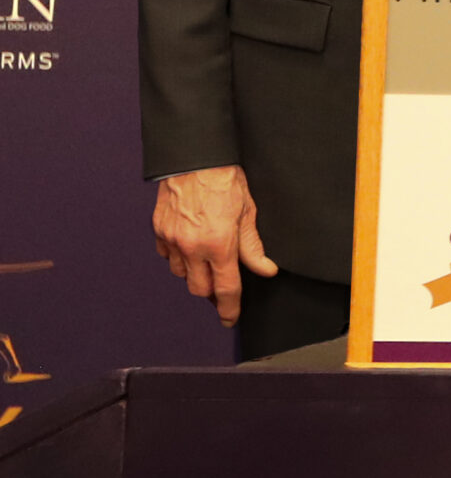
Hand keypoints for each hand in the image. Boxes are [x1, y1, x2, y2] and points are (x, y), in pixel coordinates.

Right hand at [152, 165, 276, 325]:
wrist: (194, 158)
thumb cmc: (225, 181)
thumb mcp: (248, 213)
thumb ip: (253, 247)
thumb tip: (265, 270)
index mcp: (219, 245)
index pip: (225, 288)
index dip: (228, 308)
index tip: (229, 319)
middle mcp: (191, 247)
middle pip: (199, 288)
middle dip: (211, 291)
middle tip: (222, 285)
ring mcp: (171, 239)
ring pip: (180, 273)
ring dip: (194, 273)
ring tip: (206, 260)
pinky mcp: (158, 230)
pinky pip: (166, 255)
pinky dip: (178, 256)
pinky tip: (189, 246)